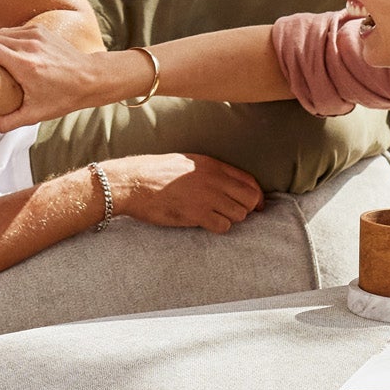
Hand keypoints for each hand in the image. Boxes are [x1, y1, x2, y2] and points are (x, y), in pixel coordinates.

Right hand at [0, 16, 128, 130]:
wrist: (90, 78)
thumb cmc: (64, 97)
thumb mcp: (34, 115)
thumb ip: (5, 121)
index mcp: (24, 65)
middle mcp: (28, 45)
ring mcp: (34, 35)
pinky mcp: (40, 30)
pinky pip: (13, 31)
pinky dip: (5, 40)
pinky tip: (7, 54)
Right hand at [99, 153, 262, 234]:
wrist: (133, 183)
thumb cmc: (154, 172)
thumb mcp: (186, 162)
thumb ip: (208, 170)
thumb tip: (226, 182)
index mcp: (212, 165)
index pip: (249, 181)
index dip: (257, 196)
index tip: (257, 206)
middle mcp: (214, 179)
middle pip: (250, 199)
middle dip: (246, 209)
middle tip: (235, 215)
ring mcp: (207, 197)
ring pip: (239, 214)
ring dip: (230, 219)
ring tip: (214, 218)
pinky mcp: (197, 214)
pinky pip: (223, 226)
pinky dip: (218, 228)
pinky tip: (206, 224)